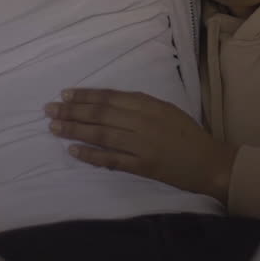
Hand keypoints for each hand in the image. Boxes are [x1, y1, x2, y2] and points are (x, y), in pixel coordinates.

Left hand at [46, 89, 238, 201]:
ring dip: (75, 130)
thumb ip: (139, 106)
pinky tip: (73, 151)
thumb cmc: (188, 134)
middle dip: (73, 111)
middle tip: (50, 109)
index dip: (86, 95)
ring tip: (54, 127)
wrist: (209, 162)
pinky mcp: (142, 166)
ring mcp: (142, 145)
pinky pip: (111, 159)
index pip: (110, 98)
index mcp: (149, 105)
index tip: (65, 94)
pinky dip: (91, 155)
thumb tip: (108, 103)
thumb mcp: (166, 110)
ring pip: (101, 134)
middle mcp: (143, 122)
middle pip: (101, 114)